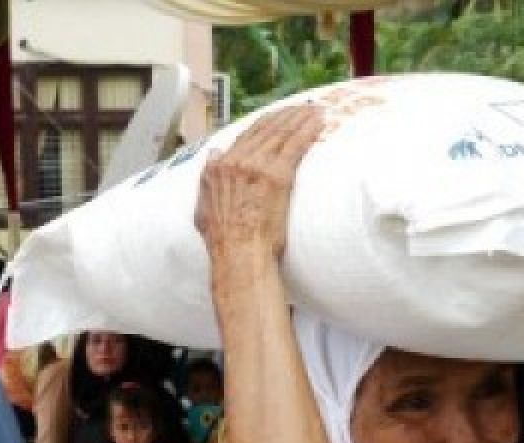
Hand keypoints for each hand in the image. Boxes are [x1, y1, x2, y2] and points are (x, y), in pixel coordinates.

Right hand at [195, 104, 323, 272]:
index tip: (277, 117)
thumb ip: (208, 180)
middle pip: (265, 130)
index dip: (264, 124)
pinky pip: (296, 145)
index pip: (245, 137)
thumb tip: (213, 155)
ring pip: (281, 133)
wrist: (239, 254)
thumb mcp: (203, 209)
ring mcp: (257, 166)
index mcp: (218, 168)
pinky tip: (320, 123)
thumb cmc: (224, 241)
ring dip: (300, 118)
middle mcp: (235, 161)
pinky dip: (308, 130)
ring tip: (315, 110)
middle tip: (302, 107)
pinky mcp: (278, 175)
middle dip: (286, 116)